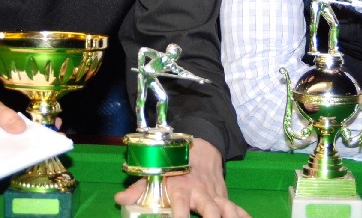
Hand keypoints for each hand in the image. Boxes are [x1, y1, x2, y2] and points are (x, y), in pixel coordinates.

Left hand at [114, 138, 249, 217]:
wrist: (199, 150)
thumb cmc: (173, 167)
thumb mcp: (155, 174)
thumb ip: (138, 189)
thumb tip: (118, 199)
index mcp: (180, 189)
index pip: (179, 206)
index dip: (178, 217)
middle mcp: (199, 192)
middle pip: (209, 209)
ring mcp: (214, 194)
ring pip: (225, 208)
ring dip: (228, 217)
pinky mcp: (224, 195)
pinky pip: (236, 207)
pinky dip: (243, 215)